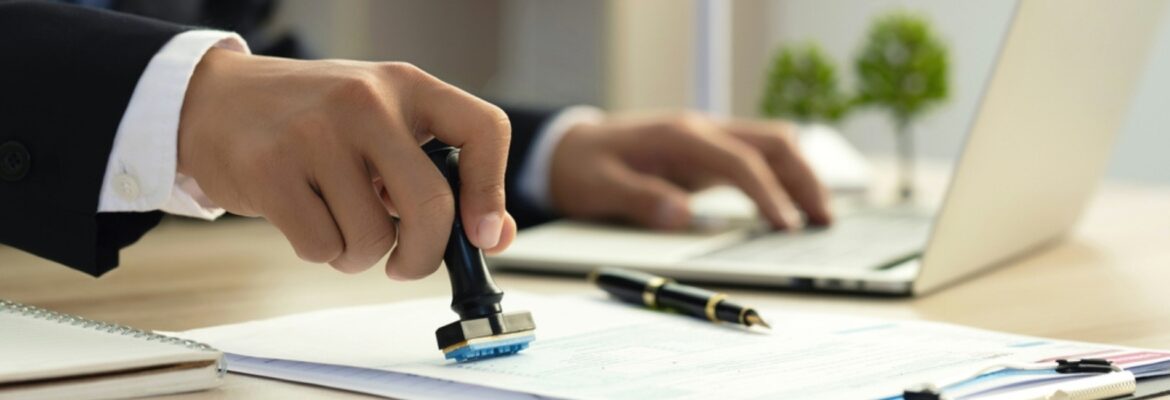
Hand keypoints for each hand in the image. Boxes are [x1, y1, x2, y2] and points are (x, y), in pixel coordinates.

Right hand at [177, 49, 516, 278]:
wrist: (216, 100)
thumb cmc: (314, 122)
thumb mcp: (384, 129)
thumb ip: (438, 176)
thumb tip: (494, 237)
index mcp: (406, 86)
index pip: (483, 129)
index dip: (492, 192)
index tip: (482, 235)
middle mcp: (366, 101)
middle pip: (431, 205)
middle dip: (424, 255)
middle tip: (406, 264)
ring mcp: (315, 132)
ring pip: (372, 238)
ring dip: (358, 255)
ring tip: (338, 223)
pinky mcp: (269, 168)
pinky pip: (321, 246)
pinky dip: (319, 251)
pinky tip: (304, 218)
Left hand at [550, 112, 830, 229]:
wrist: (570, 147)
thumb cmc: (583, 167)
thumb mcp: (599, 187)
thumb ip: (639, 199)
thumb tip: (683, 216)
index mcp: (679, 136)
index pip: (739, 160)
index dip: (768, 193)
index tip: (786, 225)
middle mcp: (701, 130)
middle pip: (773, 142)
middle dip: (804, 178)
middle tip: (823, 220)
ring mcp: (709, 139)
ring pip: (773, 145)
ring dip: (801, 176)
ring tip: (821, 217)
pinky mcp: (710, 154)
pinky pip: (758, 158)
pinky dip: (784, 178)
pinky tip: (794, 207)